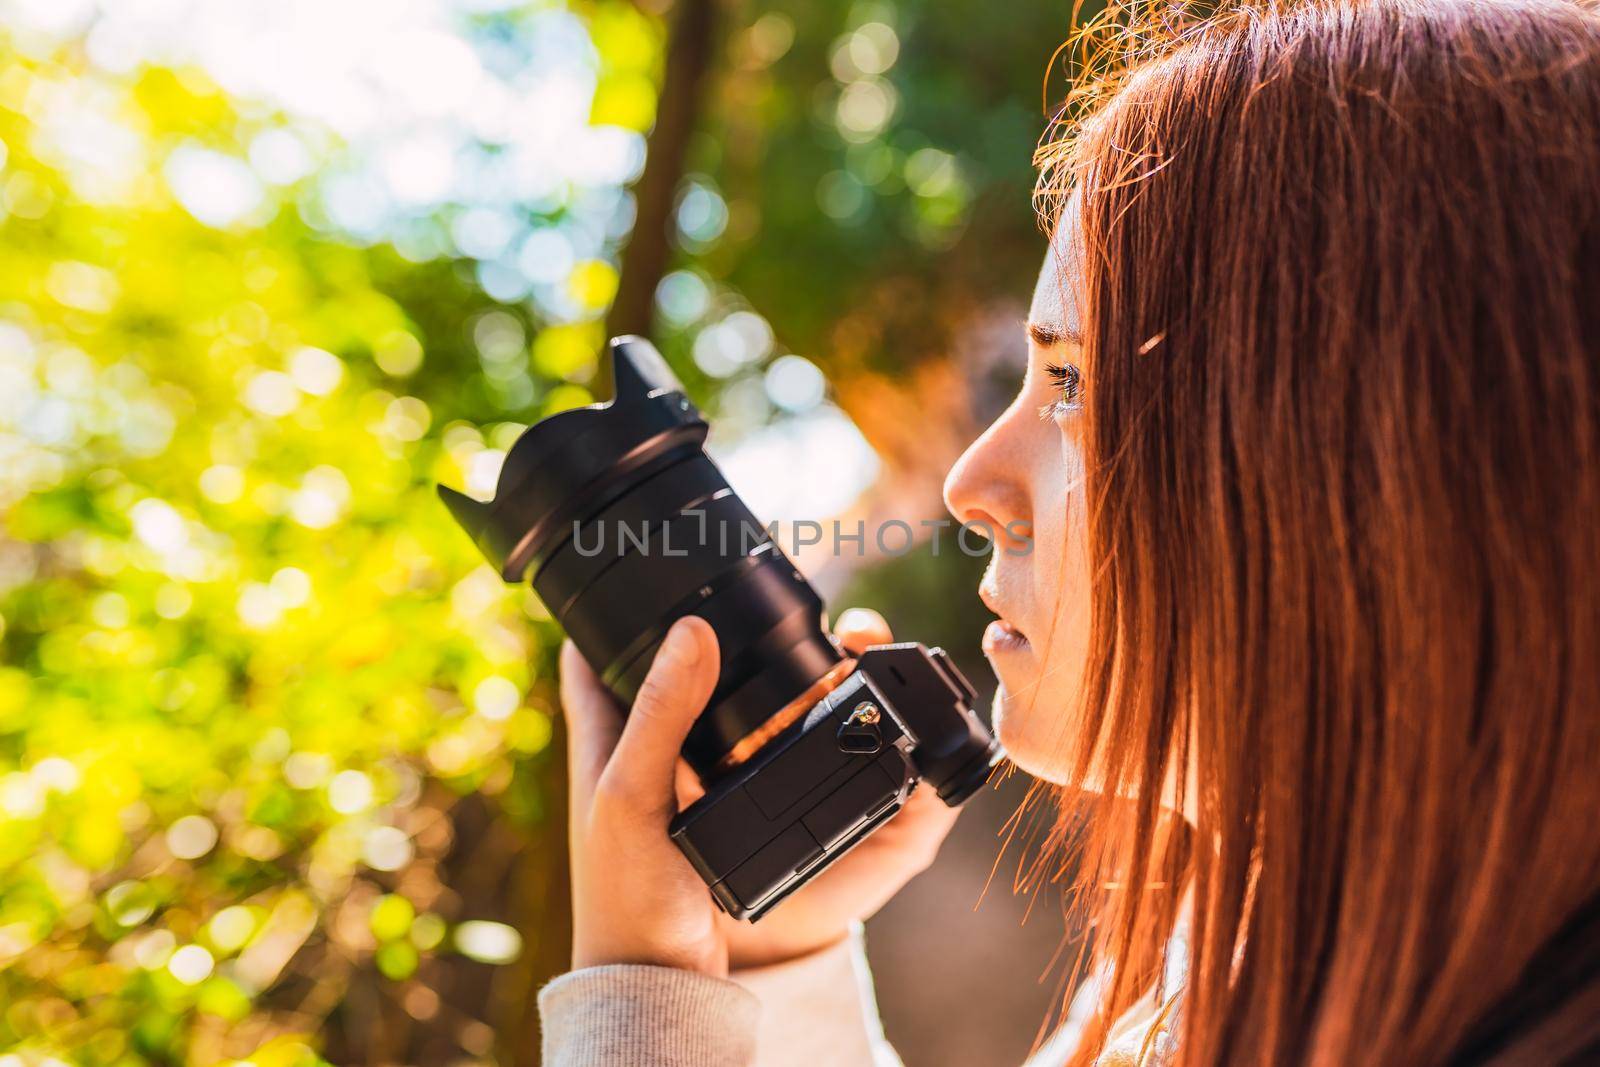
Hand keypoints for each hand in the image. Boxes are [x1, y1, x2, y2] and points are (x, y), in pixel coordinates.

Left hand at [559, 609, 961, 975]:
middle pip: (655, 665)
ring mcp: (671, 781)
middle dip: (693, 626)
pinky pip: (738, 749)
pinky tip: (798, 717)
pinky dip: (764, 725)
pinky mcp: (709, 811)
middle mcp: (632, 750)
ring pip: (705, 704)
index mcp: (597, 735)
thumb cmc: (628, 897)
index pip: (588, 645)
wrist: (661, 980)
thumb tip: (694, 628)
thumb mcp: (634, 795)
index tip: (645, 562)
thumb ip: (660, 713)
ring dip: (739, 673)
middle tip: (737, 585)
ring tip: (786, 635)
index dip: (609, 601)